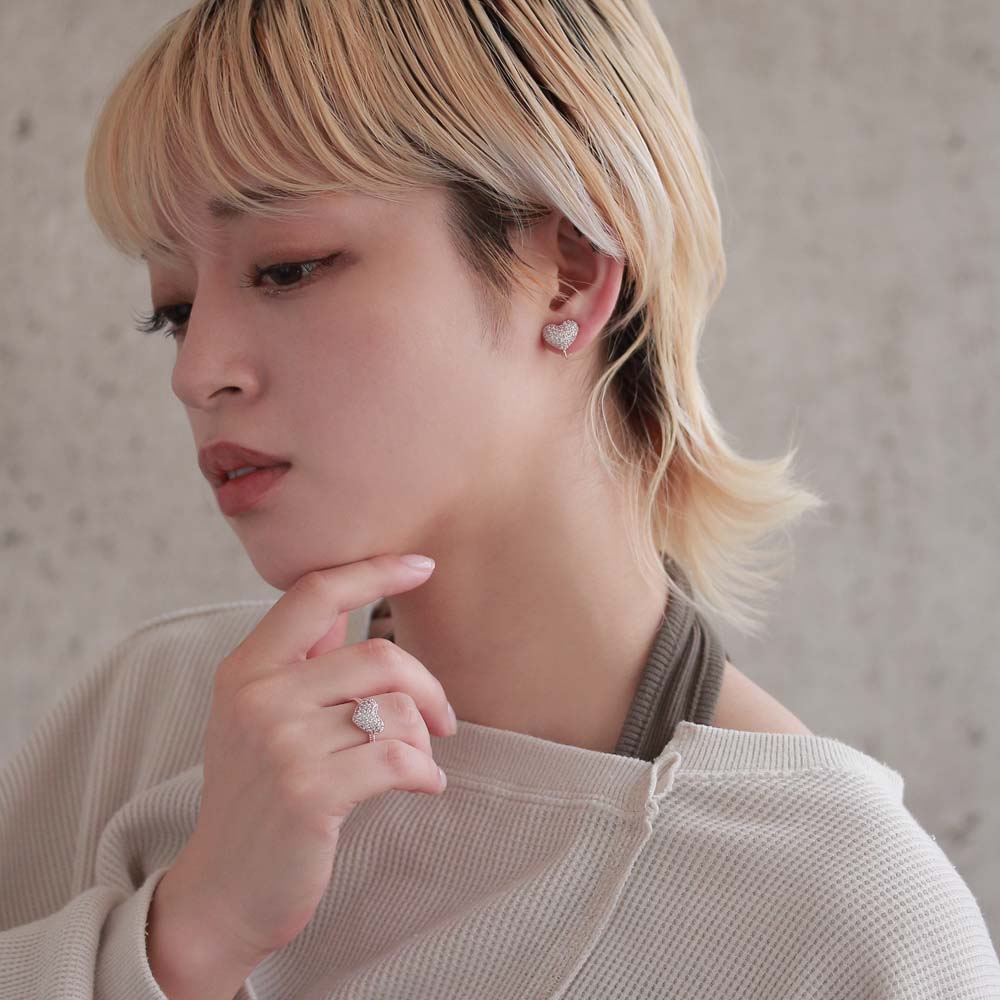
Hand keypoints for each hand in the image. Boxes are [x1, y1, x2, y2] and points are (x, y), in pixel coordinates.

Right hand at [148, 553, 451, 975]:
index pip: (316, 592)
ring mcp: (281, 743)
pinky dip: (426, 773)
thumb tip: (348, 601)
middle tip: (444, 720)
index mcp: (245, 668)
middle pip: (379, 656)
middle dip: (429, 686)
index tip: (423, 564)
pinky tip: (425, 786)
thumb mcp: (257, 717)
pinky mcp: (309, 792)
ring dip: (424, 738)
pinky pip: (400, 758)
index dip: (375, 570)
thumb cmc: (255, 796)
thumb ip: (299, 660)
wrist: (222, 892)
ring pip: (396, 710)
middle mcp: (258, 696)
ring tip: (418, 762)